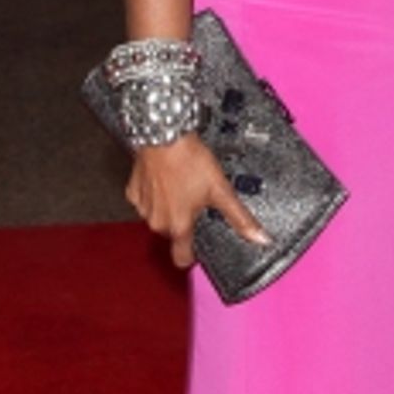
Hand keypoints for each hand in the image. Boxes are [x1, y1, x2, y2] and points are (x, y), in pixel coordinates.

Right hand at [125, 133, 271, 268]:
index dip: (192, 256)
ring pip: (159, 217)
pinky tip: (167, 180)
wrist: (163, 135)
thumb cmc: (188, 160)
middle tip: (197, 202)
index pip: (181, 258)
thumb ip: (240, 217)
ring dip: (170, 208)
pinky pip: (146, 201)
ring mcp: (144, 208)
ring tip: (183, 187)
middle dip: (184, 222)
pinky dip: (156, 194)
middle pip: (173, 234)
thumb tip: (259, 237)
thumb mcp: (221, 190)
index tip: (198, 249)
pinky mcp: (133, 192)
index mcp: (179, 226)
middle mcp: (158, 221)